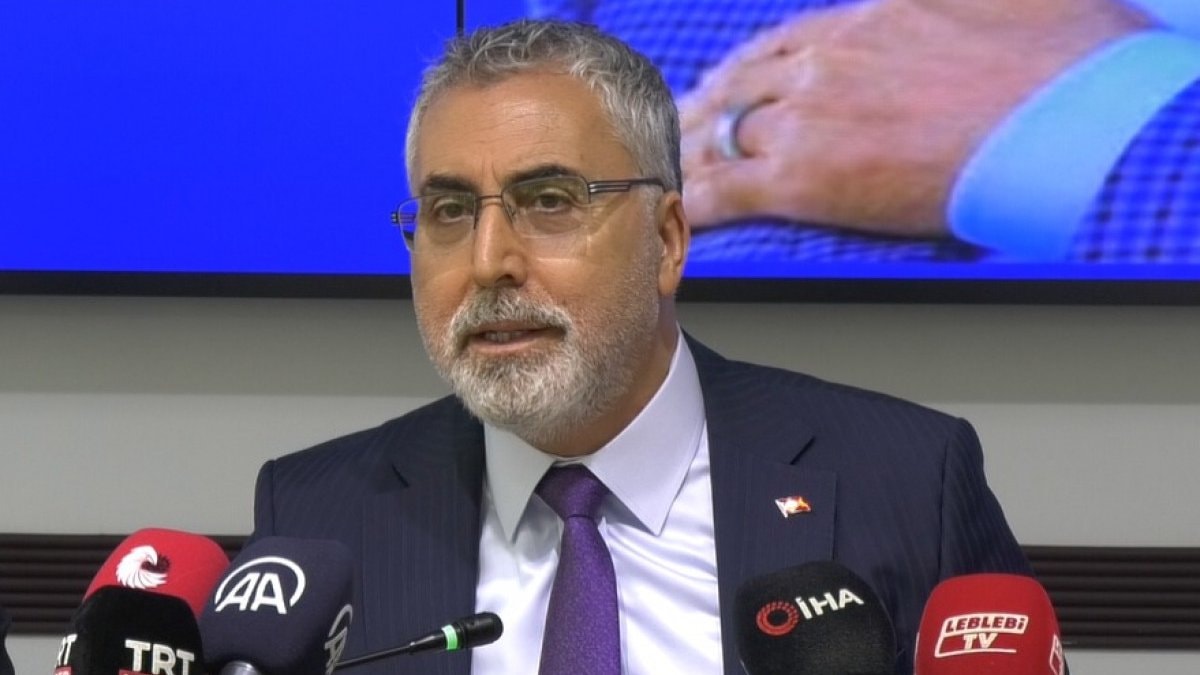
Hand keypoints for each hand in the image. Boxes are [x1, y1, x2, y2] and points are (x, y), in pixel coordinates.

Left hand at [679, 0, 1146, 235]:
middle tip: (682, 127)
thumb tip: (963, 17)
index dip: (747, 71)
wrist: (1055, 118)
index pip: (780, 47)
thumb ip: (952, 12)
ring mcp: (806, 118)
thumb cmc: (1051, 65)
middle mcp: (820, 63)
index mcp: (861, 22)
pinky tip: (675, 211)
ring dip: (689, 152)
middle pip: (738, 88)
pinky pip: (725, 189)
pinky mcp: (804, 178)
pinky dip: (695, 201)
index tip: (729, 84)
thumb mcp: (995, 7)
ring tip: (664, 169)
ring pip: (720, 134)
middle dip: (706, 109)